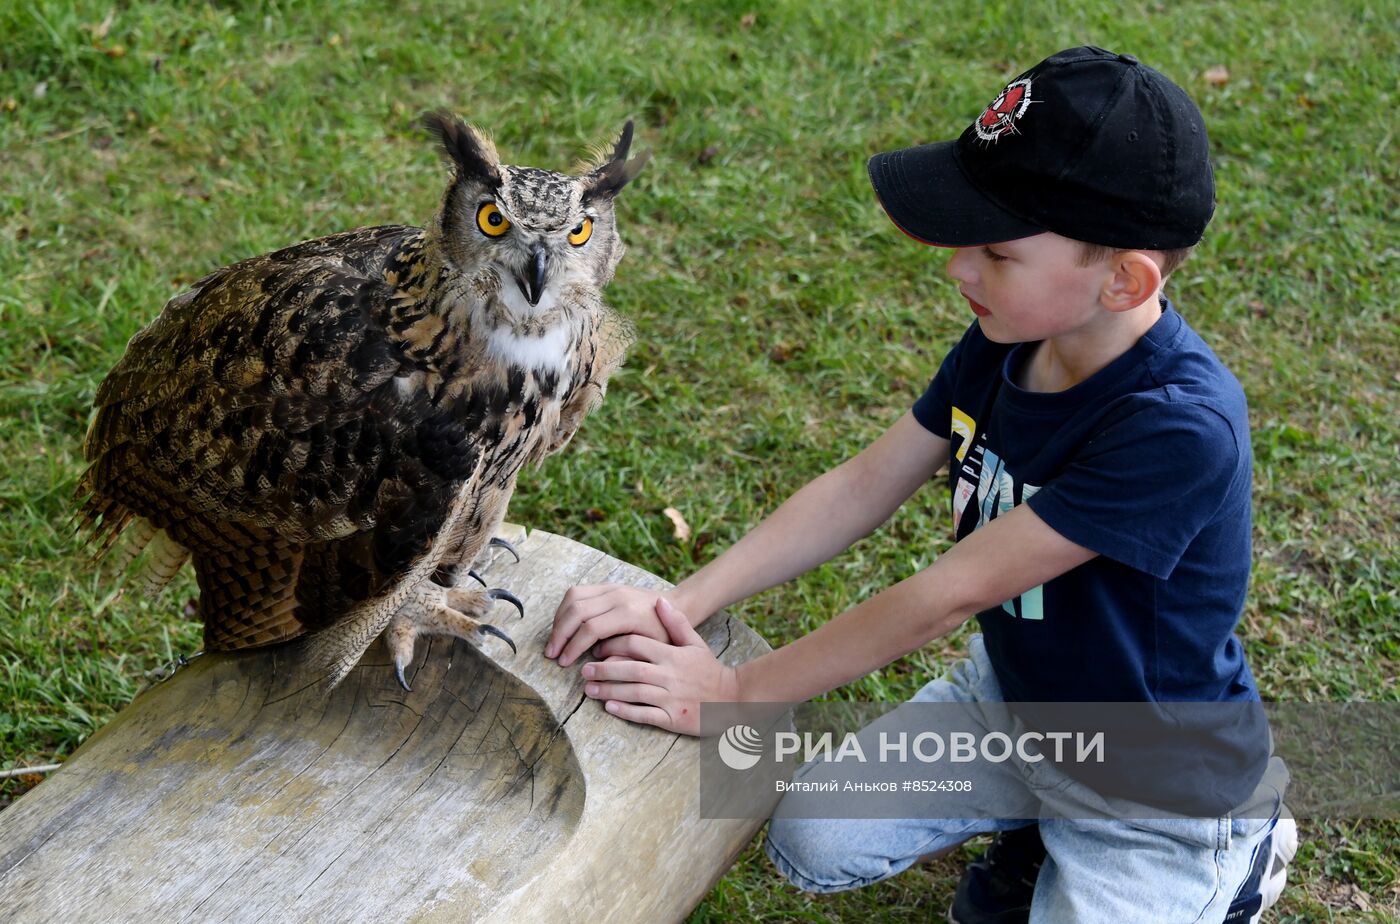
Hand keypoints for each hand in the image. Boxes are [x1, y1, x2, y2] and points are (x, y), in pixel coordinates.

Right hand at [547, 583, 675, 665]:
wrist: (677, 606)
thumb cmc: (665, 633)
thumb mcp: (651, 650)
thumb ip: (625, 656)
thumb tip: (598, 663)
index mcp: (628, 613)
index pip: (590, 628)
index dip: (573, 646)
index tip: (563, 663)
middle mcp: (617, 596)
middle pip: (576, 610)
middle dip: (560, 634)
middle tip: (551, 654)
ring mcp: (611, 587)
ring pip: (573, 596)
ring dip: (559, 619)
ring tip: (554, 641)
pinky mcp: (606, 585)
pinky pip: (577, 592)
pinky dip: (565, 608)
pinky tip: (563, 626)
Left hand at [581, 597, 738, 735]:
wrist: (732, 699)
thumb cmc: (708, 670)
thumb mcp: (695, 643)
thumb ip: (676, 622)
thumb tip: (659, 600)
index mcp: (672, 655)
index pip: (637, 644)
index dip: (614, 645)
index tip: (598, 648)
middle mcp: (669, 675)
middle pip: (630, 669)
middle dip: (604, 669)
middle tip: (584, 671)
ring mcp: (670, 698)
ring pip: (633, 692)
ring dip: (609, 691)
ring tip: (589, 690)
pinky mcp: (672, 718)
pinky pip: (644, 715)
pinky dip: (626, 711)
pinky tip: (610, 708)